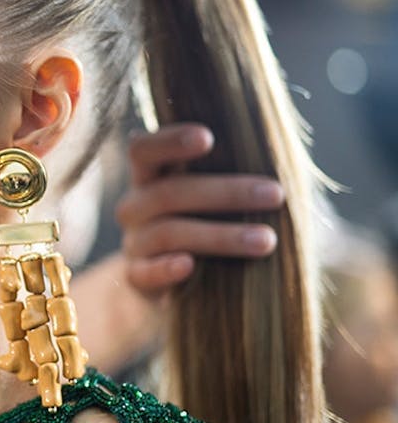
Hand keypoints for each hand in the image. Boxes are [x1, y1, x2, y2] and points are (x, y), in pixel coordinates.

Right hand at [115, 123, 285, 296]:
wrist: (183, 285)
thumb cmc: (216, 223)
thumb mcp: (222, 195)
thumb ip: (236, 170)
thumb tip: (287, 152)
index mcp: (151, 175)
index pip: (145, 150)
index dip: (170, 142)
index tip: (208, 138)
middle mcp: (135, 206)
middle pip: (168, 192)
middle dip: (226, 192)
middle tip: (276, 194)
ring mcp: (134, 243)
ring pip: (168, 232)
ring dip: (220, 235)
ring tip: (267, 241)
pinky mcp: (137, 278)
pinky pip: (146, 272)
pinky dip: (167, 268)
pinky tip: (190, 265)